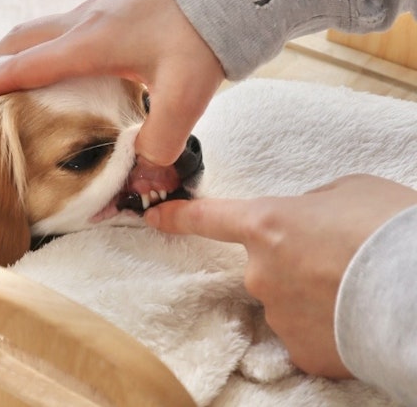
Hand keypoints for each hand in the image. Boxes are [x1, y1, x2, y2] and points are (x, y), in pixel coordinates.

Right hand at [0, 0, 224, 164]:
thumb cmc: (203, 31)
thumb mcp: (186, 93)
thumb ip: (160, 139)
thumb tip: (143, 174)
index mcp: (89, 43)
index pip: (24, 67)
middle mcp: (83, 24)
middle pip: (20, 41)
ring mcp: (95, 12)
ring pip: (37, 30)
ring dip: (14, 52)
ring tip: (5, 78)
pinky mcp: (110, 10)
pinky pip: (59, 28)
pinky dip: (41, 47)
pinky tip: (58, 66)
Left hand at [145, 174, 416, 377]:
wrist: (416, 291)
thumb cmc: (387, 227)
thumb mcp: (347, 192)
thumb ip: (310, 204)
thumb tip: (304, 218)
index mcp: (266, 224)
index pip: (206, 218)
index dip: (177, 216)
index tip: (154, 215)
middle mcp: (260, 272)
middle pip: (264, 266)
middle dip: (293, 263)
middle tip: (340, 259)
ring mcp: (278, 315)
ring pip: (286, 302)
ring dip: (312, 295)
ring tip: (355, 288)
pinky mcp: (302, 352)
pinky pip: (306, 335)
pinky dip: (326, 328)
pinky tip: (353, 318)